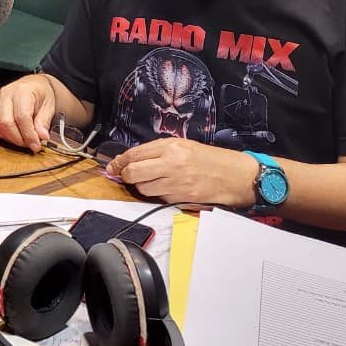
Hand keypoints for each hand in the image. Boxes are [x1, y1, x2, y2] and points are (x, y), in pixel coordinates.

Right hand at [0, 74, 57, 152]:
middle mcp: (6, 94)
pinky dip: (5, 134)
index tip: (36, 145)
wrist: (32, 84)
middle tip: (31, 145)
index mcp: (22, 91)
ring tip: (25, 140)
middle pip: (6, 122)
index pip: (22, 117)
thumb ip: (44, 121)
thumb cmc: (41, 93)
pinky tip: (16, 135)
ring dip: (12, 138)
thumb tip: (42, 136)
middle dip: (19, 139)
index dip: (29, 134)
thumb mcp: (49, 105)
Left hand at [105, 138, 257, 207]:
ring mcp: (176, 183)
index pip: (134, 155)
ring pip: (143, 189)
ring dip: (142, 187)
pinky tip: (167, 188)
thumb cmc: (206, 159)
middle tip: (128, 175)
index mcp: (170, 148)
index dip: (119, 162)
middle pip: (133, 173)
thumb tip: (129, 160)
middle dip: (126, 175)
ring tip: (152, 181)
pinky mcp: (181, 199)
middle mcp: (171, 164)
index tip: (113, 166)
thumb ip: (154, 151)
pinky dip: (158, 195)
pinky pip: (159, 198)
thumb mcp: (181, 145)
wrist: (232, 175)